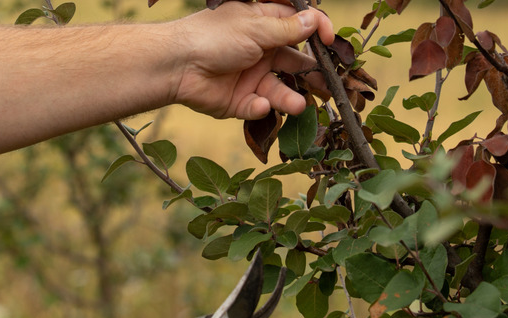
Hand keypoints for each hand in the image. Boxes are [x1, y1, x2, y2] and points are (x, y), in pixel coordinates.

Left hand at [172, 1, 334, 119]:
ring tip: (299, 105)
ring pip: (279, 89)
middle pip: (294, 63)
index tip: (331, 41)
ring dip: (290, 98)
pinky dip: (260, 107)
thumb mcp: (255, 28)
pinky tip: (259, 104)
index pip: (298, 27)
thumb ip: (287, 30)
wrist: (176, 66)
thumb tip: (314, 21)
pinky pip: (257, 107)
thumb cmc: (213, 37)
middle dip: (312, 75)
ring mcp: (250, 77)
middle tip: (329, 86)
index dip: (317, 31)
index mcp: (263, 26)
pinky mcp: (239, 101)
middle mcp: (259, 51)